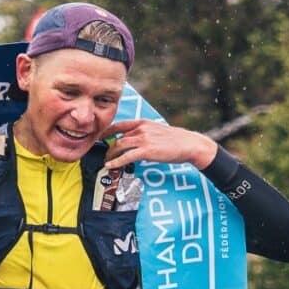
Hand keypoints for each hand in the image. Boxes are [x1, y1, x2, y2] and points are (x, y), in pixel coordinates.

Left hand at [102, 119, 217, 169]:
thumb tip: (133, 140)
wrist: (189, 144)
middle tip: (104, 154)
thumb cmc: (175, 140)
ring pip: (119, 146)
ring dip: (110, 155)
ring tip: (106, 161)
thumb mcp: (157, 130)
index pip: (119, 124)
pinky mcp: (147, 151)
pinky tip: (110, 166)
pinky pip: (126, 156)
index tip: (100, 137)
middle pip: (117, 137)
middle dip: (108, 147)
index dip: (107, 131)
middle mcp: (141, 129)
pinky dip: (116, 161)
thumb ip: (144, 133)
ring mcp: (143, 139)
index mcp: (143, 123)